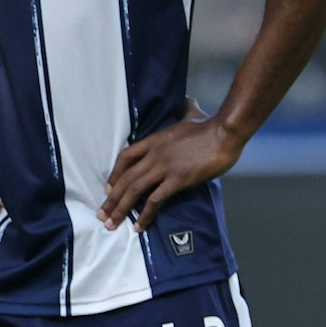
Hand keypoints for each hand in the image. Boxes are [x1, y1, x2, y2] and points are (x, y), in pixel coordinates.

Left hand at [99, 98, 242, 230]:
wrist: (225, 132)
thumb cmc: (211, 124)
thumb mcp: (192, 113)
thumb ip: (185, 108)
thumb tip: (186, 100)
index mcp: (154, 140)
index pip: (125, 157)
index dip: (114, 174)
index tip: (107, 188)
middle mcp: (154, 154)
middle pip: (125, 178)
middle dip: (111, 199)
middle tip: (101, 214)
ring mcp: (164, 167)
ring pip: (134, 190)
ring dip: (120, 209)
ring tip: (111, 224)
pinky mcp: (178, 179)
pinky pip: (155, 200)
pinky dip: (145, 215)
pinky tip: (139, 226)